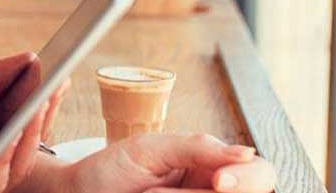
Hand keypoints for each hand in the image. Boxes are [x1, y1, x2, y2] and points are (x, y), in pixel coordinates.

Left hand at [0, 51, 66, 192]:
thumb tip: (31, 60)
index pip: (19, 109)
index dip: (40, 94)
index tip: (55, 72)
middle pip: (22, 138)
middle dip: (41, 115)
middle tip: (54, 88)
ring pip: (10, 164)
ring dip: (27, 139)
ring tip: (35, 111)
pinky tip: (6, 146)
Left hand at [31, 133, 274, 192]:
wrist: (76, 192)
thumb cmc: (110, 170)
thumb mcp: (152, 149)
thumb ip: (199, 148)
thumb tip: (246, 153)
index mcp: (211, 165)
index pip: (260, 173)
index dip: (248, 179)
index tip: (219, 181)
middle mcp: (211, 189)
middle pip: (250, 192)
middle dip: (215, 192)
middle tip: (183, 190)